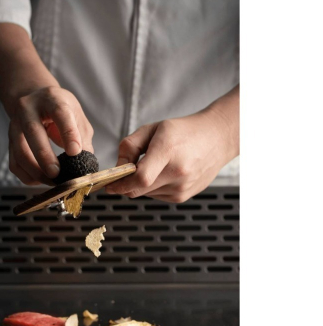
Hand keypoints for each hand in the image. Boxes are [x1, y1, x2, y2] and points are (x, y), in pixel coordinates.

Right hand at [0, 24, 93, 185]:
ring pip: (20, 152)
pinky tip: (42, 180)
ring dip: (36, 171)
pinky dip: (28, 176)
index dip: (68, 133)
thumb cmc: (59, 109)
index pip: (59, 113)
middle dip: (45, 157)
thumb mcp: (76, 115)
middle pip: (32, 132)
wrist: (34, 100)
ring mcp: (15, 126)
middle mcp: (28, 109)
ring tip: (53, 181)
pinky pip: (15, 164)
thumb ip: (82, 137)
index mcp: (50, 98)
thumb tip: (85, 164)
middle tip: (58, 174)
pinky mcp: (10, 142)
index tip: (75, 152)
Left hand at [106, 87, 238, 201]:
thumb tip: (117, 168)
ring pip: (146, 194)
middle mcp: (178, 172)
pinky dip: (153, 188)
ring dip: (140, 185)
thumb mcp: (153, 129)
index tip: (108, 185)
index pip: (140, 178)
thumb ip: (129, 146)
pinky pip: (157, 196)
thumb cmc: (183, 131)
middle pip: (139, 189)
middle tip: (120, 177)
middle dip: (125, 185)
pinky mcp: (184, 196)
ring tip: (154, 166)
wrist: (217, 138)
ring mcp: (183, 187)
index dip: (120, 184)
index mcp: (168, 150)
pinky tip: (164, 173)